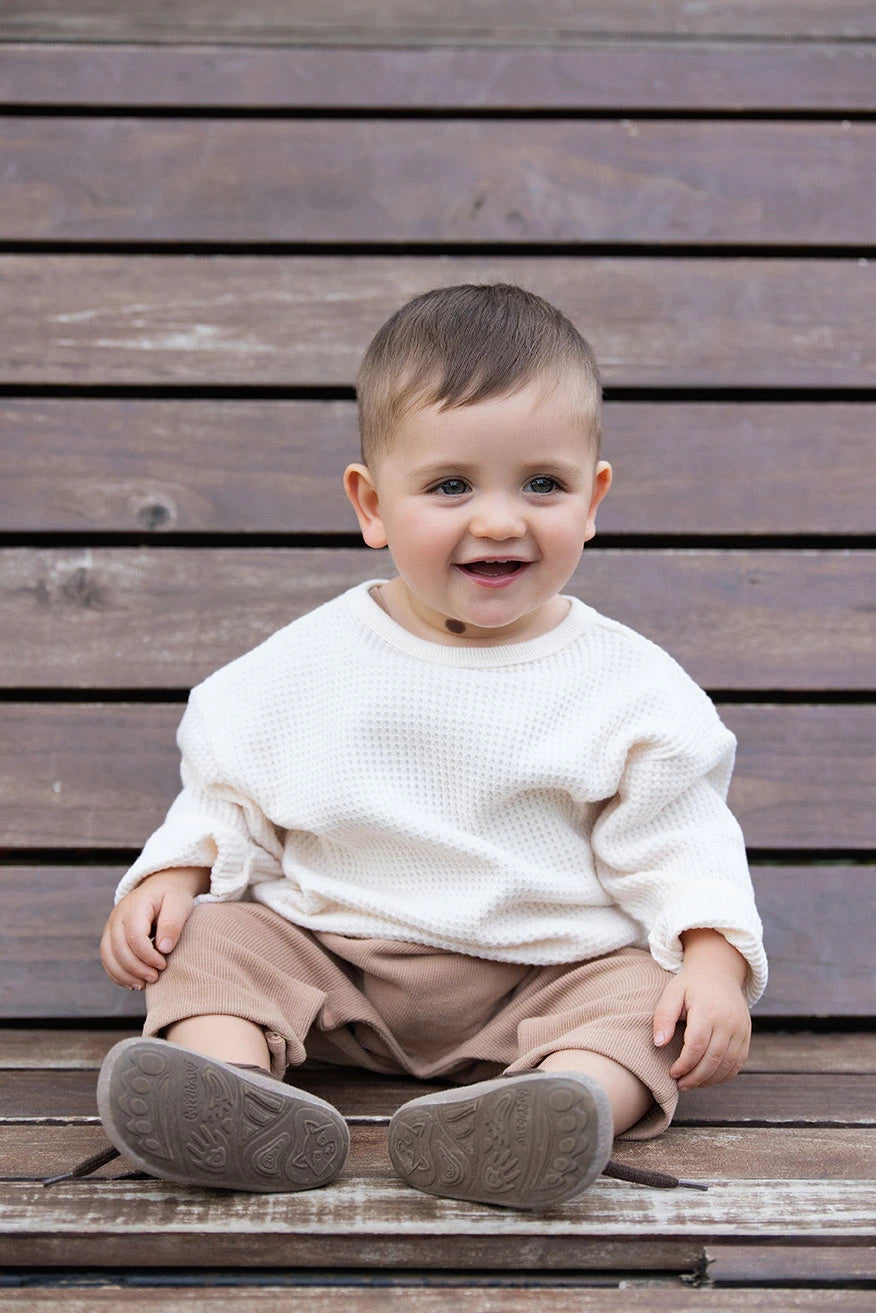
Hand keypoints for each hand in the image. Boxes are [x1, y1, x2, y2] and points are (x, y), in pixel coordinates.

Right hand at [100, 867, 209, 989]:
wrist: (161, 888)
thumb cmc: (172, 897)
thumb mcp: (179, 904)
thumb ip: (172, 924)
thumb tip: (164, 948)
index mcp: (135, 906)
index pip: (134, 936)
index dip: (147, 955)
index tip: (163, 965)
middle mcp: (117, 917)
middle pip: (119, 949)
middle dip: (136, 968)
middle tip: (155, 978)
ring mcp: (110, 928)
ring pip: (109, 957)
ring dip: (125, 975)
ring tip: (144, 985)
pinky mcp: (110, 938)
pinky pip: (107, 960)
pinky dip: (117, 975)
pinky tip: (133, 984)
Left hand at [653, 928, 750, 1090]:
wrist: (719, 973)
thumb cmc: (691, 985)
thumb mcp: (672, 993)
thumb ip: (663, 1017)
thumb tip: (659, 1044)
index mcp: (708, 1009)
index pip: (697, 1045)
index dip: (684, 1064)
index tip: (672, 1073)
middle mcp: (728, 1021)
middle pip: (713, 1059)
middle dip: (695, 1077)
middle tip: (680, 1085)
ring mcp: (741, 1029)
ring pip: (727, 1065)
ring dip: (708, 1080)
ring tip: (691, 1084)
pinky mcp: (746, 1036)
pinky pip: (737, 1064)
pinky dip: (723, 1076)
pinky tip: (707, 1078)